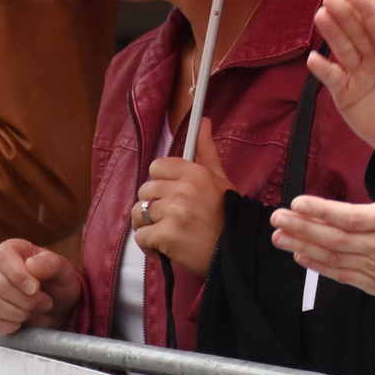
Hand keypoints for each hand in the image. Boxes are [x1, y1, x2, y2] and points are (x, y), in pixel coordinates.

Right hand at [0, 238, 81, 334]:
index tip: (35, 288)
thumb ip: (51, 264)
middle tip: (46, 301)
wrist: (60, 310)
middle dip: (27, 300)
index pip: (1, 256)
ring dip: (20, 313)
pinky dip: (8, 326)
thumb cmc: (60, 285)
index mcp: (13, 251)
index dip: (17, 274)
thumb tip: (32, 265)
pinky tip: (21, 323)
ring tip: (36, 310)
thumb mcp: (64, 271)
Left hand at [130, 118, 232, 275]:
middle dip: (153, 206)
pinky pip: (140, 236)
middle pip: (144, 191)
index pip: (156, 167)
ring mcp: (173, 213)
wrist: (236, 253)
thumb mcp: (221, 179)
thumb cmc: (228, 217)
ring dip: (148, 225)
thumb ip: (207, 151)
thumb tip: (203, 121)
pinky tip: (164, 248)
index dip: (161, 183)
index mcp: (195, 173)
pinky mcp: (165, 236)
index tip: (171, 195)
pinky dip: (148, 245)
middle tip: (171, 218)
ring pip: (138, 213)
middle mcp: (183, 190)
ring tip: (165, 232)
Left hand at [269, 139, 374, 300]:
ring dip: (303, 247)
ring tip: (279, 237)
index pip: (347, 216)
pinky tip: (302, 257)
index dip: (319, 211)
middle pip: (332, 238)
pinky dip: (320, 267)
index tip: (296, 202)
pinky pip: (342, 276)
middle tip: (276, 219)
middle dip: (301, 228)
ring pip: (333, 257)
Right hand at [310, 0, 374, 167]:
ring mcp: (359, 74)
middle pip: (358, 33)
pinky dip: (323, 69)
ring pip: (343, 49)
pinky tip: (314, 59)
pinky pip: (333, 78)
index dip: (368, 10)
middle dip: (344, 15)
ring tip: (320, 16)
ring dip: (331, 33)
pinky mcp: (346, 94)